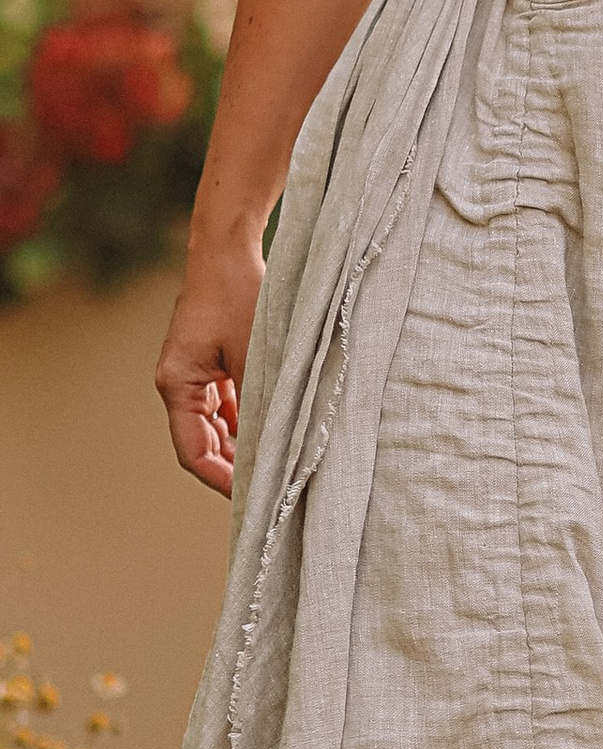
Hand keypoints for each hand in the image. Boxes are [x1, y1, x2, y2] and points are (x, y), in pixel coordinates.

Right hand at [157, 233, 263, 497]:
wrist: (228, 250)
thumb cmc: (241, 295)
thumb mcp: (257, 354)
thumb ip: (262, 402)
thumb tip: (279, 447)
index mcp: (177, 384)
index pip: (194, 452)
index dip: (222, 481)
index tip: (255, 498)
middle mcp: (178, 383)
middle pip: (203, 444)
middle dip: (235, 468)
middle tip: (273, 490)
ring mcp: (193, 374)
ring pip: (216, 427)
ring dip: (243, 446)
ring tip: (278, 467)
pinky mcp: (211, 363)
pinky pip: (225, 406)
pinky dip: (246, 422)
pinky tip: (272, 435)